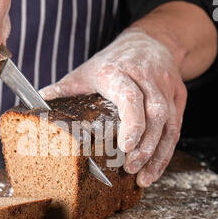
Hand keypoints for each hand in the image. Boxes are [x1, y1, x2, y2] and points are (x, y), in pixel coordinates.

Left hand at [40, 27, 186, 186]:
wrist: (151, 41)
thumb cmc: (114, 60)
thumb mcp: (86, 70)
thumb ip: (64, 89)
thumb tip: (39, 104)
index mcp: (119, 71)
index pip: (130, 96)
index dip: (131, 122)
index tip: (125, 147)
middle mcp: (146, 78)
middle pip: (154, 114)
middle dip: (145, 145)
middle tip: (131, 168)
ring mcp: (165, 87)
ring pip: (169, 123)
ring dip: (158, 153)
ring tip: (144, 177)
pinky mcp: (178, 96)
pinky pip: (176, 127)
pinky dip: (166, 150)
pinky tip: (155, 168)